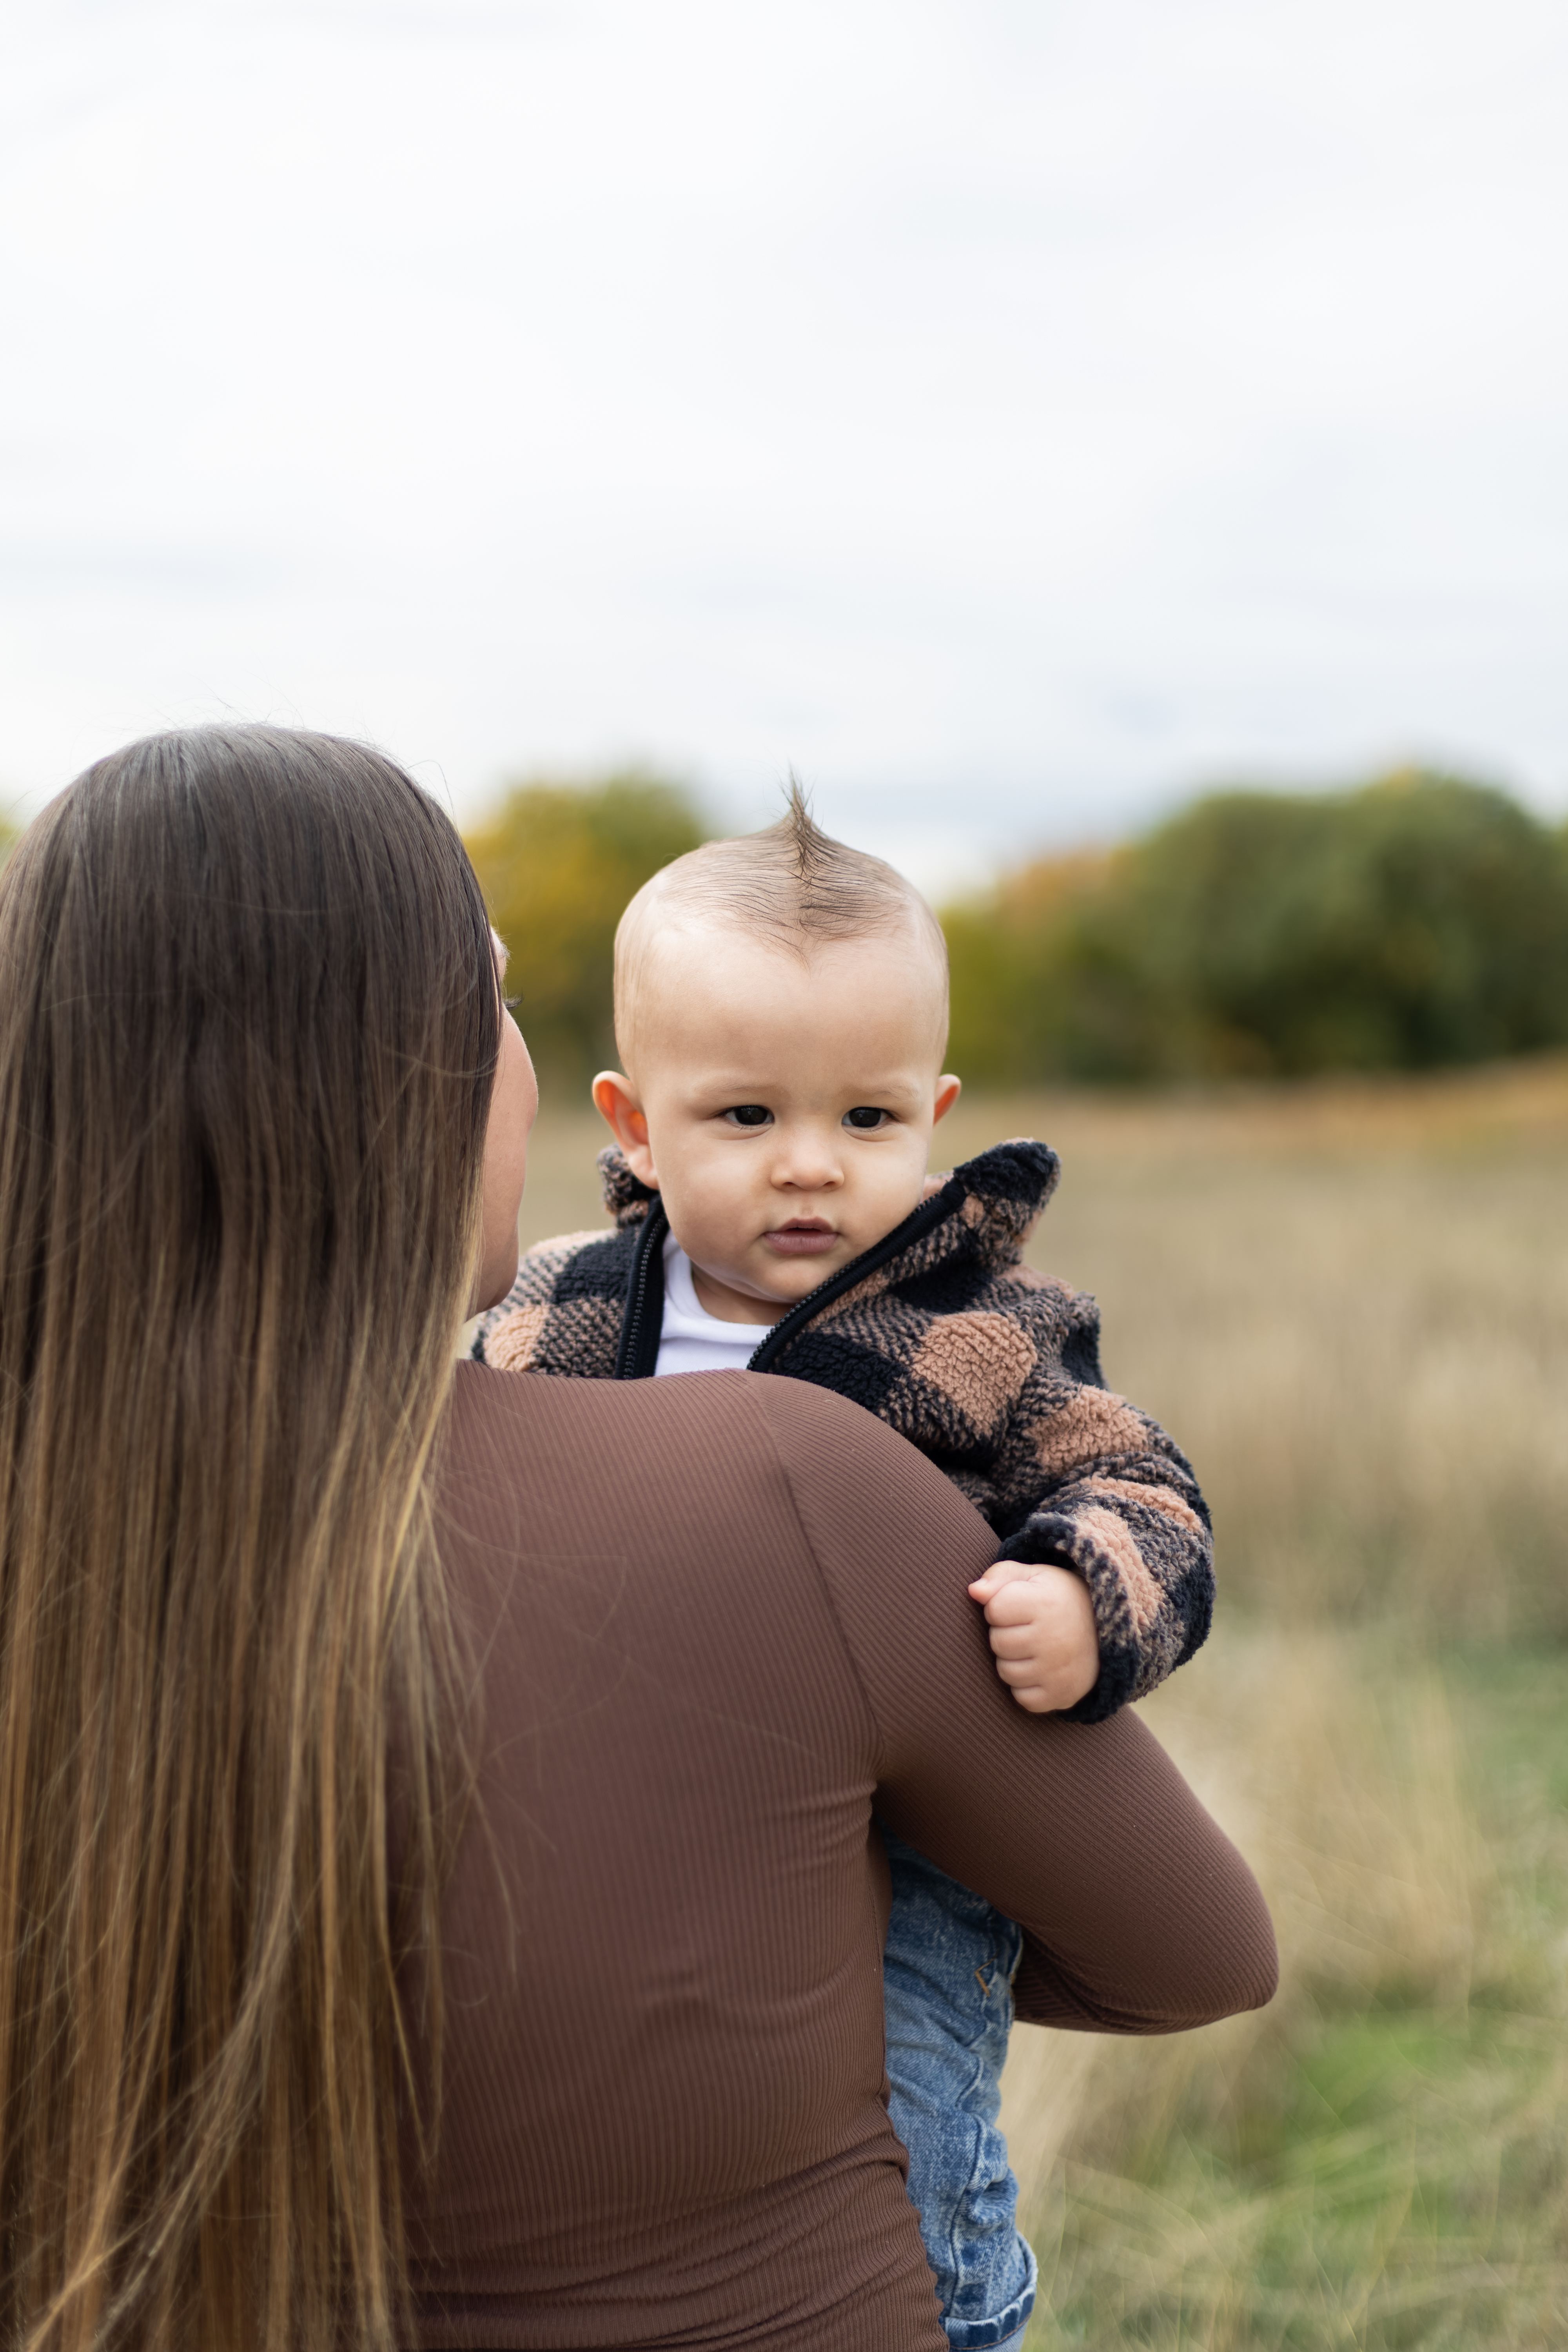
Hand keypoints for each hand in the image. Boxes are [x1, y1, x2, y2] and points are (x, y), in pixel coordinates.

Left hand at [967, 1560, 1099, 1713]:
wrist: (1106, 1629)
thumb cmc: (1058, 1598)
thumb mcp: (1033, 1576)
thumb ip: (1000, 1577)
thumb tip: (973, 1592)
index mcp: (1046, 1603)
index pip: (994, 1609)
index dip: (1000, 1606)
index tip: (1018, 1605)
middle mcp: (1055, 1639)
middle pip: (997, 1642)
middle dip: (1005, 1633)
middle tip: (1027, 1628)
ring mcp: (1059, 1671)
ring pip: (1005, 1672)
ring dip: (1012, 1660)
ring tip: (1033, 1647)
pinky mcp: (1062, 1695)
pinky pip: (1022, 1698)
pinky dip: (1026, 1686)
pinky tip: (1040, 1669)